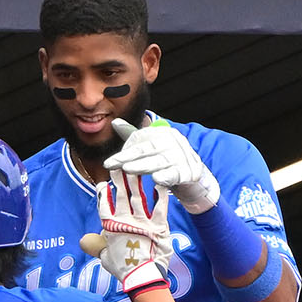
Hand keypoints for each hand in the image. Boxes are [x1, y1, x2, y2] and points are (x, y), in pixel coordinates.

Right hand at [95, 170, 172, 298]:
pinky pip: (160, 206)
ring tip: (135, 168)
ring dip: (136, 181)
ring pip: (138, 197)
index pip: (104, 207)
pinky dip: (160, 194)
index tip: (102, 185)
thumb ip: (95, 246)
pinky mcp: (158, 225)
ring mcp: (142, 222)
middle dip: (119, 180)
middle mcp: (126, 221)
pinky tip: (159, 182)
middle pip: (120, 197)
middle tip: (118, 166)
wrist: (142, 277)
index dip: (102, 195)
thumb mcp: (105, 258)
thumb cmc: (123, 269)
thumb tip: (83, 240)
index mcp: (111, 229)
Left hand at [106, 119, 220, 214]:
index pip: (139, 144)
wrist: (193, 172)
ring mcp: (181, 156)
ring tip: (128, 169)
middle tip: (115, 164)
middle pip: (147, 150)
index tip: (108, 163)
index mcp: (162, 134)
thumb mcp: (150, 147)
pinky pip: (176, 174)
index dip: (123, 154)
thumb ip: (133, 137)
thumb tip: (115, 123)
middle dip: (130, 158)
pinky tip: (157, 179)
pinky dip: (167, 176)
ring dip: (143, 166)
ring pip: (159, 162)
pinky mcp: (189, 171)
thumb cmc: (166, 158)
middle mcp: (172, 142)